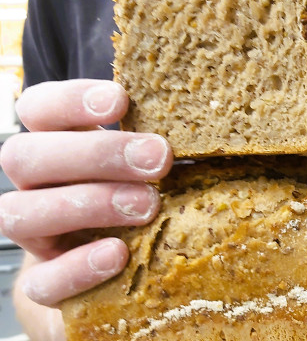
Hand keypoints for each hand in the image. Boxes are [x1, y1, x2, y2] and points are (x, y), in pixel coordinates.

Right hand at [0, 79, 172, 307]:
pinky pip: (40, 281)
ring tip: (148, 205)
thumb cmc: (136, 194)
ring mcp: (32, 235)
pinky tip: (118, 254)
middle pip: (26, 156)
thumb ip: (155, 142)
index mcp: (54, 144)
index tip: (121, 101)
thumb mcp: (145, 162)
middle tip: (158, 159)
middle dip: (95, 154)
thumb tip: (207, 122)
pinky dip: (77, 268)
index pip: (37, 109)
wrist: (115, 270)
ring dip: (88, 204)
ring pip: (21, 213)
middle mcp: (34, 185)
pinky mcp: (43, 284)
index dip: (70, 101)